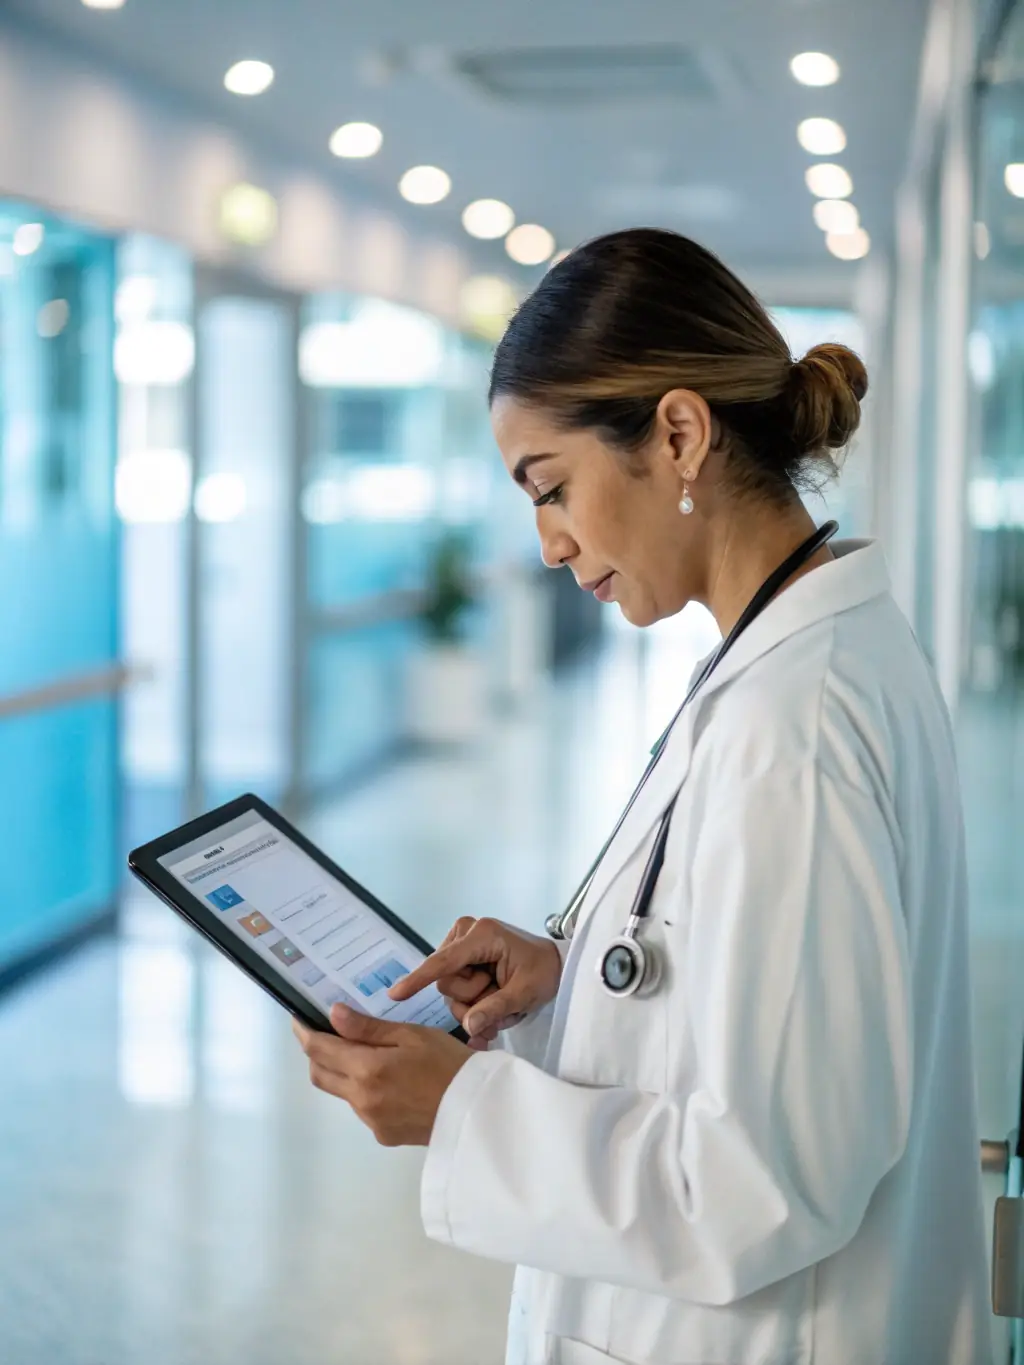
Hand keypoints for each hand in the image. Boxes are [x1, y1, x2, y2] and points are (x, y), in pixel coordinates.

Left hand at [293, 1004, 471, 1146]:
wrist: (479, 1111)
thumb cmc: (449, 1063)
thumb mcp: (412, 1035)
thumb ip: (368, 1028)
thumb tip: (333, 1014)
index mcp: (367, 1071)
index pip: (319, 1050)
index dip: (304, 1032)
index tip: (298, 1019)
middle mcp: (361, 1100)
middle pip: (320, 1075)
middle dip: (315, 1053)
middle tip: (324, 1033)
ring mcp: (371, 1121)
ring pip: (341, 1092)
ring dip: (341, 1072)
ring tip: (365, 1053)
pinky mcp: (384, 1136)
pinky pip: (362, 1108)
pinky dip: (363, 1090)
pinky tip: (389, 1080)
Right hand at [388, 917, 561, 1048]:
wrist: (555, 964)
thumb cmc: (544, 972)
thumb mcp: (525, 993)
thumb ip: (496, 1009)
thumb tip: (469, 1027)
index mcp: (483, 935)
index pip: (444, 962)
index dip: (419, 979)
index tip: (396, 994)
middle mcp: (467, 932)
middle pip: (447, 983)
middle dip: (471, 1001)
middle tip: (500, 1005)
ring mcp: (463, 942)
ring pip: (450, 989)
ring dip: (474, 1003)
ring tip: (501, 1004)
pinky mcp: (463, 955)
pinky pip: (455, 986)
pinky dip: (473, 1000)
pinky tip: (492, 1002)